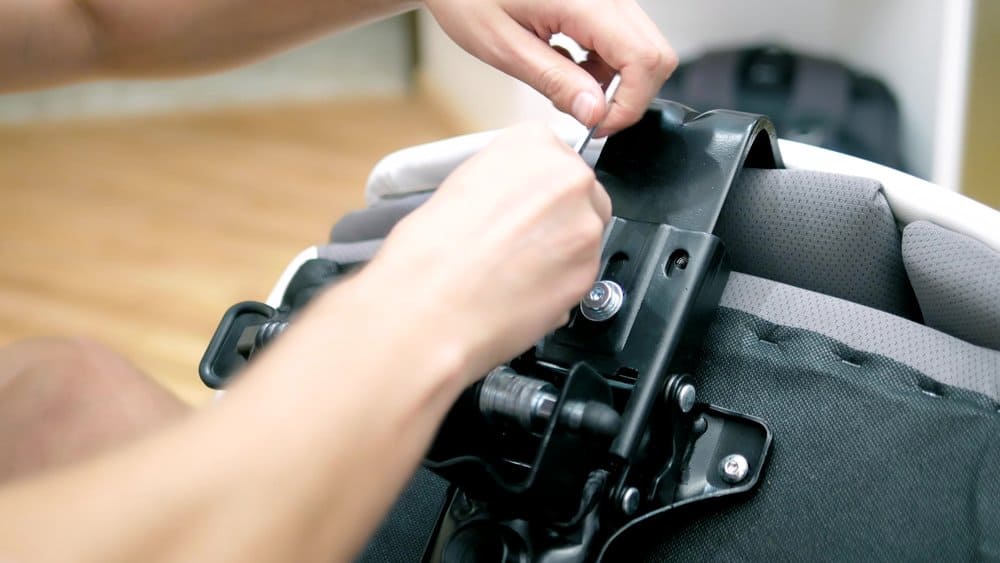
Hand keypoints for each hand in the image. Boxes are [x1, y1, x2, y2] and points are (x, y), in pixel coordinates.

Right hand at [363, 123, 610, 380]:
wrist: (429, 307)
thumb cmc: (430, 251)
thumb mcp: (463, 184)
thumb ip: (507, 181)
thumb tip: (520, 198)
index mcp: (533, 144)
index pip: (557, 155)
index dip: (538, 187)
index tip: (523, 204)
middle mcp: (568, 178)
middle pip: (582, 193)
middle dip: (559, 217)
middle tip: (521, 241)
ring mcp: (585, 226)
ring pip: (586, 234)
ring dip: (561, 250)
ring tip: (517, 269)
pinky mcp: (589, 273)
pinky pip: (582, 272)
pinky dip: (560, 282)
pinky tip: (524, 290)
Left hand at [424, 0, 676, 135]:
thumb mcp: (505, 48)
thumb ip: (555, 81)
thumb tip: (595, 113)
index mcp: (583, 0)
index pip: (643, 58)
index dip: (629, 104)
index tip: (598, 125)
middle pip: (656, 54)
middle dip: (629, 96)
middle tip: (586, 114)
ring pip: (645, 47)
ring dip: (617, 81)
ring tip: (570, 87)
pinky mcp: (602, 1)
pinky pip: (626, 38)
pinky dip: (607, 65)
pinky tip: (571, 67)